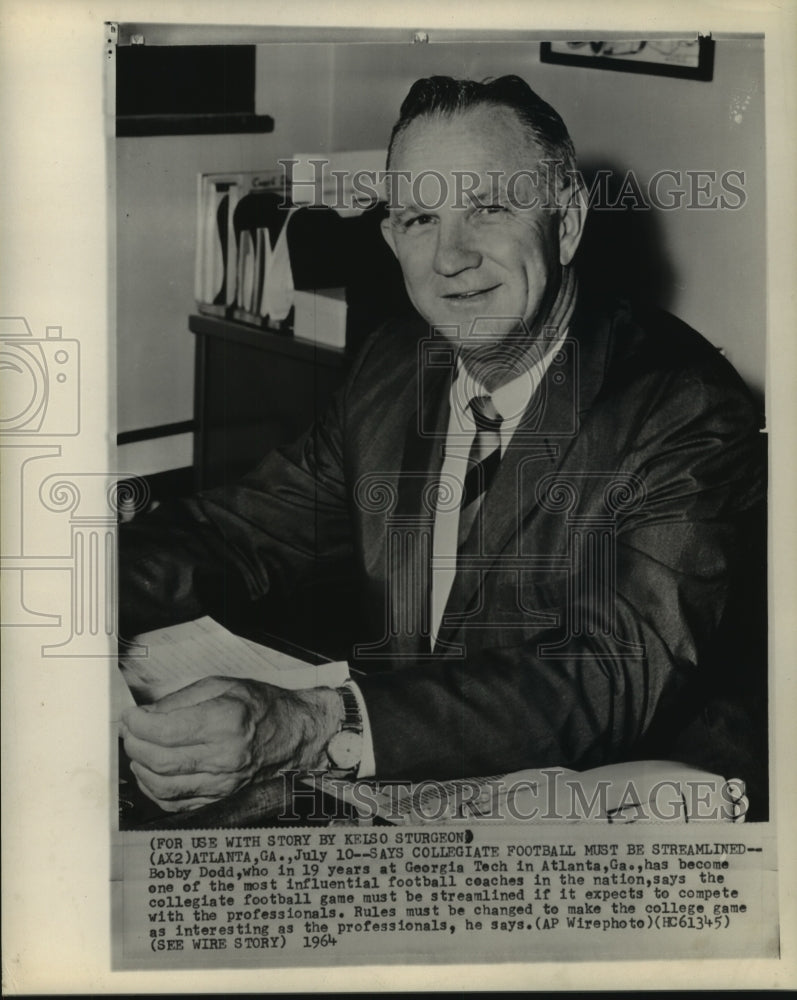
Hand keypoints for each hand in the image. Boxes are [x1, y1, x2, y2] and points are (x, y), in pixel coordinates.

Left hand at [120, 677, 341, 811]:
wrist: (298, 736)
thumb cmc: (264, 708)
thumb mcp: (224, 686)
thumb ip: (182, 699)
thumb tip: (146, 714)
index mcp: (226, 722)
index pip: (164, 730)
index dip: (138, 724)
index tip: (130, 717)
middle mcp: (225, 757)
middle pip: (159, 760)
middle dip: (135, 745)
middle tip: (130, 731)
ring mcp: (223, 784)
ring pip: (162, 787)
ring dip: (141, 769)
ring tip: (139, 751)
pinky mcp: (221, 800)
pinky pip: (175, 803)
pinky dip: (155, 790)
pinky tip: (153, 773)